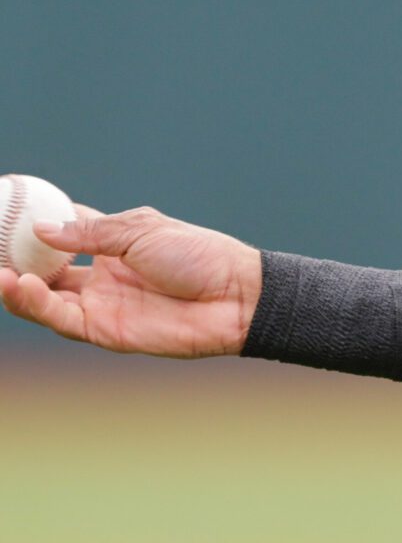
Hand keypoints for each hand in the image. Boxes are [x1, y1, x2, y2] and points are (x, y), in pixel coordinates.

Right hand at [1, 206, 262, 358]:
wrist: (237, 294)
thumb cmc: (200, 255)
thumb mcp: (142, 232)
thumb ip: (91, 234)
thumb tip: (41, 229)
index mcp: (111, 245)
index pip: (62, 233)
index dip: (32, 225)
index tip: (4, 211)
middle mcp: (99, 276)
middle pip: (43, 269)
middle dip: (12, 262)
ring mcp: (100, 304)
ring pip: (44, 298)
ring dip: (16, 286)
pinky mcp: (104, 331)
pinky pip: (60, 319)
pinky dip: (37, 304)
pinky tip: (22, 286)